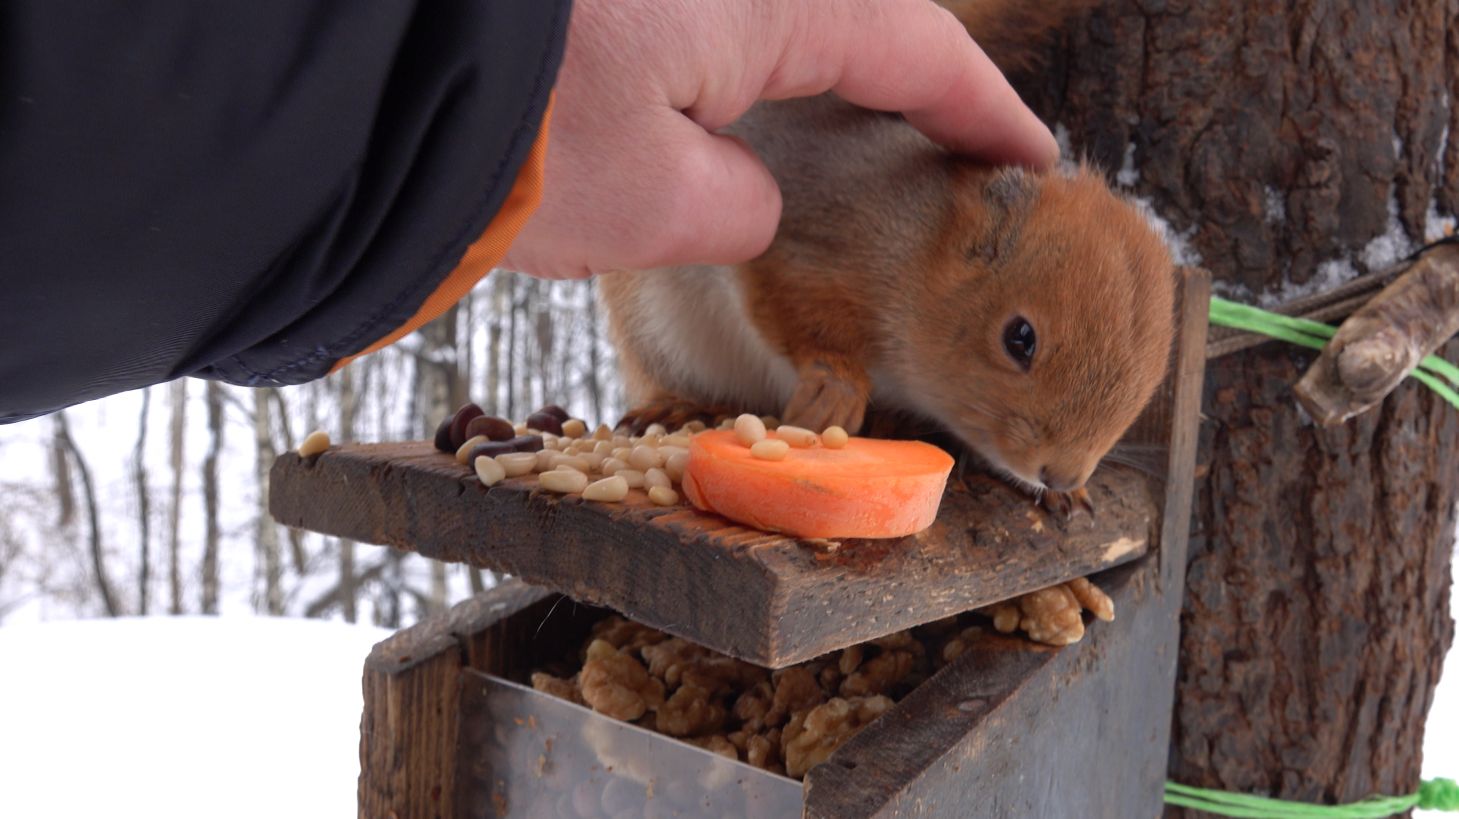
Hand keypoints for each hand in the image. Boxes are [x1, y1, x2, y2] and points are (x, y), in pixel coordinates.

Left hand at [502, 0, 1058, 278]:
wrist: (350, 80)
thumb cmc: (504, 137)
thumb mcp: (650, 204)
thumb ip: (733, 204)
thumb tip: (741, 193)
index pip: (913, 48)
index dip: (981, 108)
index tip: (1031, 156)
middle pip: (849, 26)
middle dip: (903, 93)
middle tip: (949, 158)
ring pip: (772, 31)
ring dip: (814, 91)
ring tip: (847, 161)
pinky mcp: (612, 18)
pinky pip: (707, 36)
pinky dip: (738, 84)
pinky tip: (731, 133)